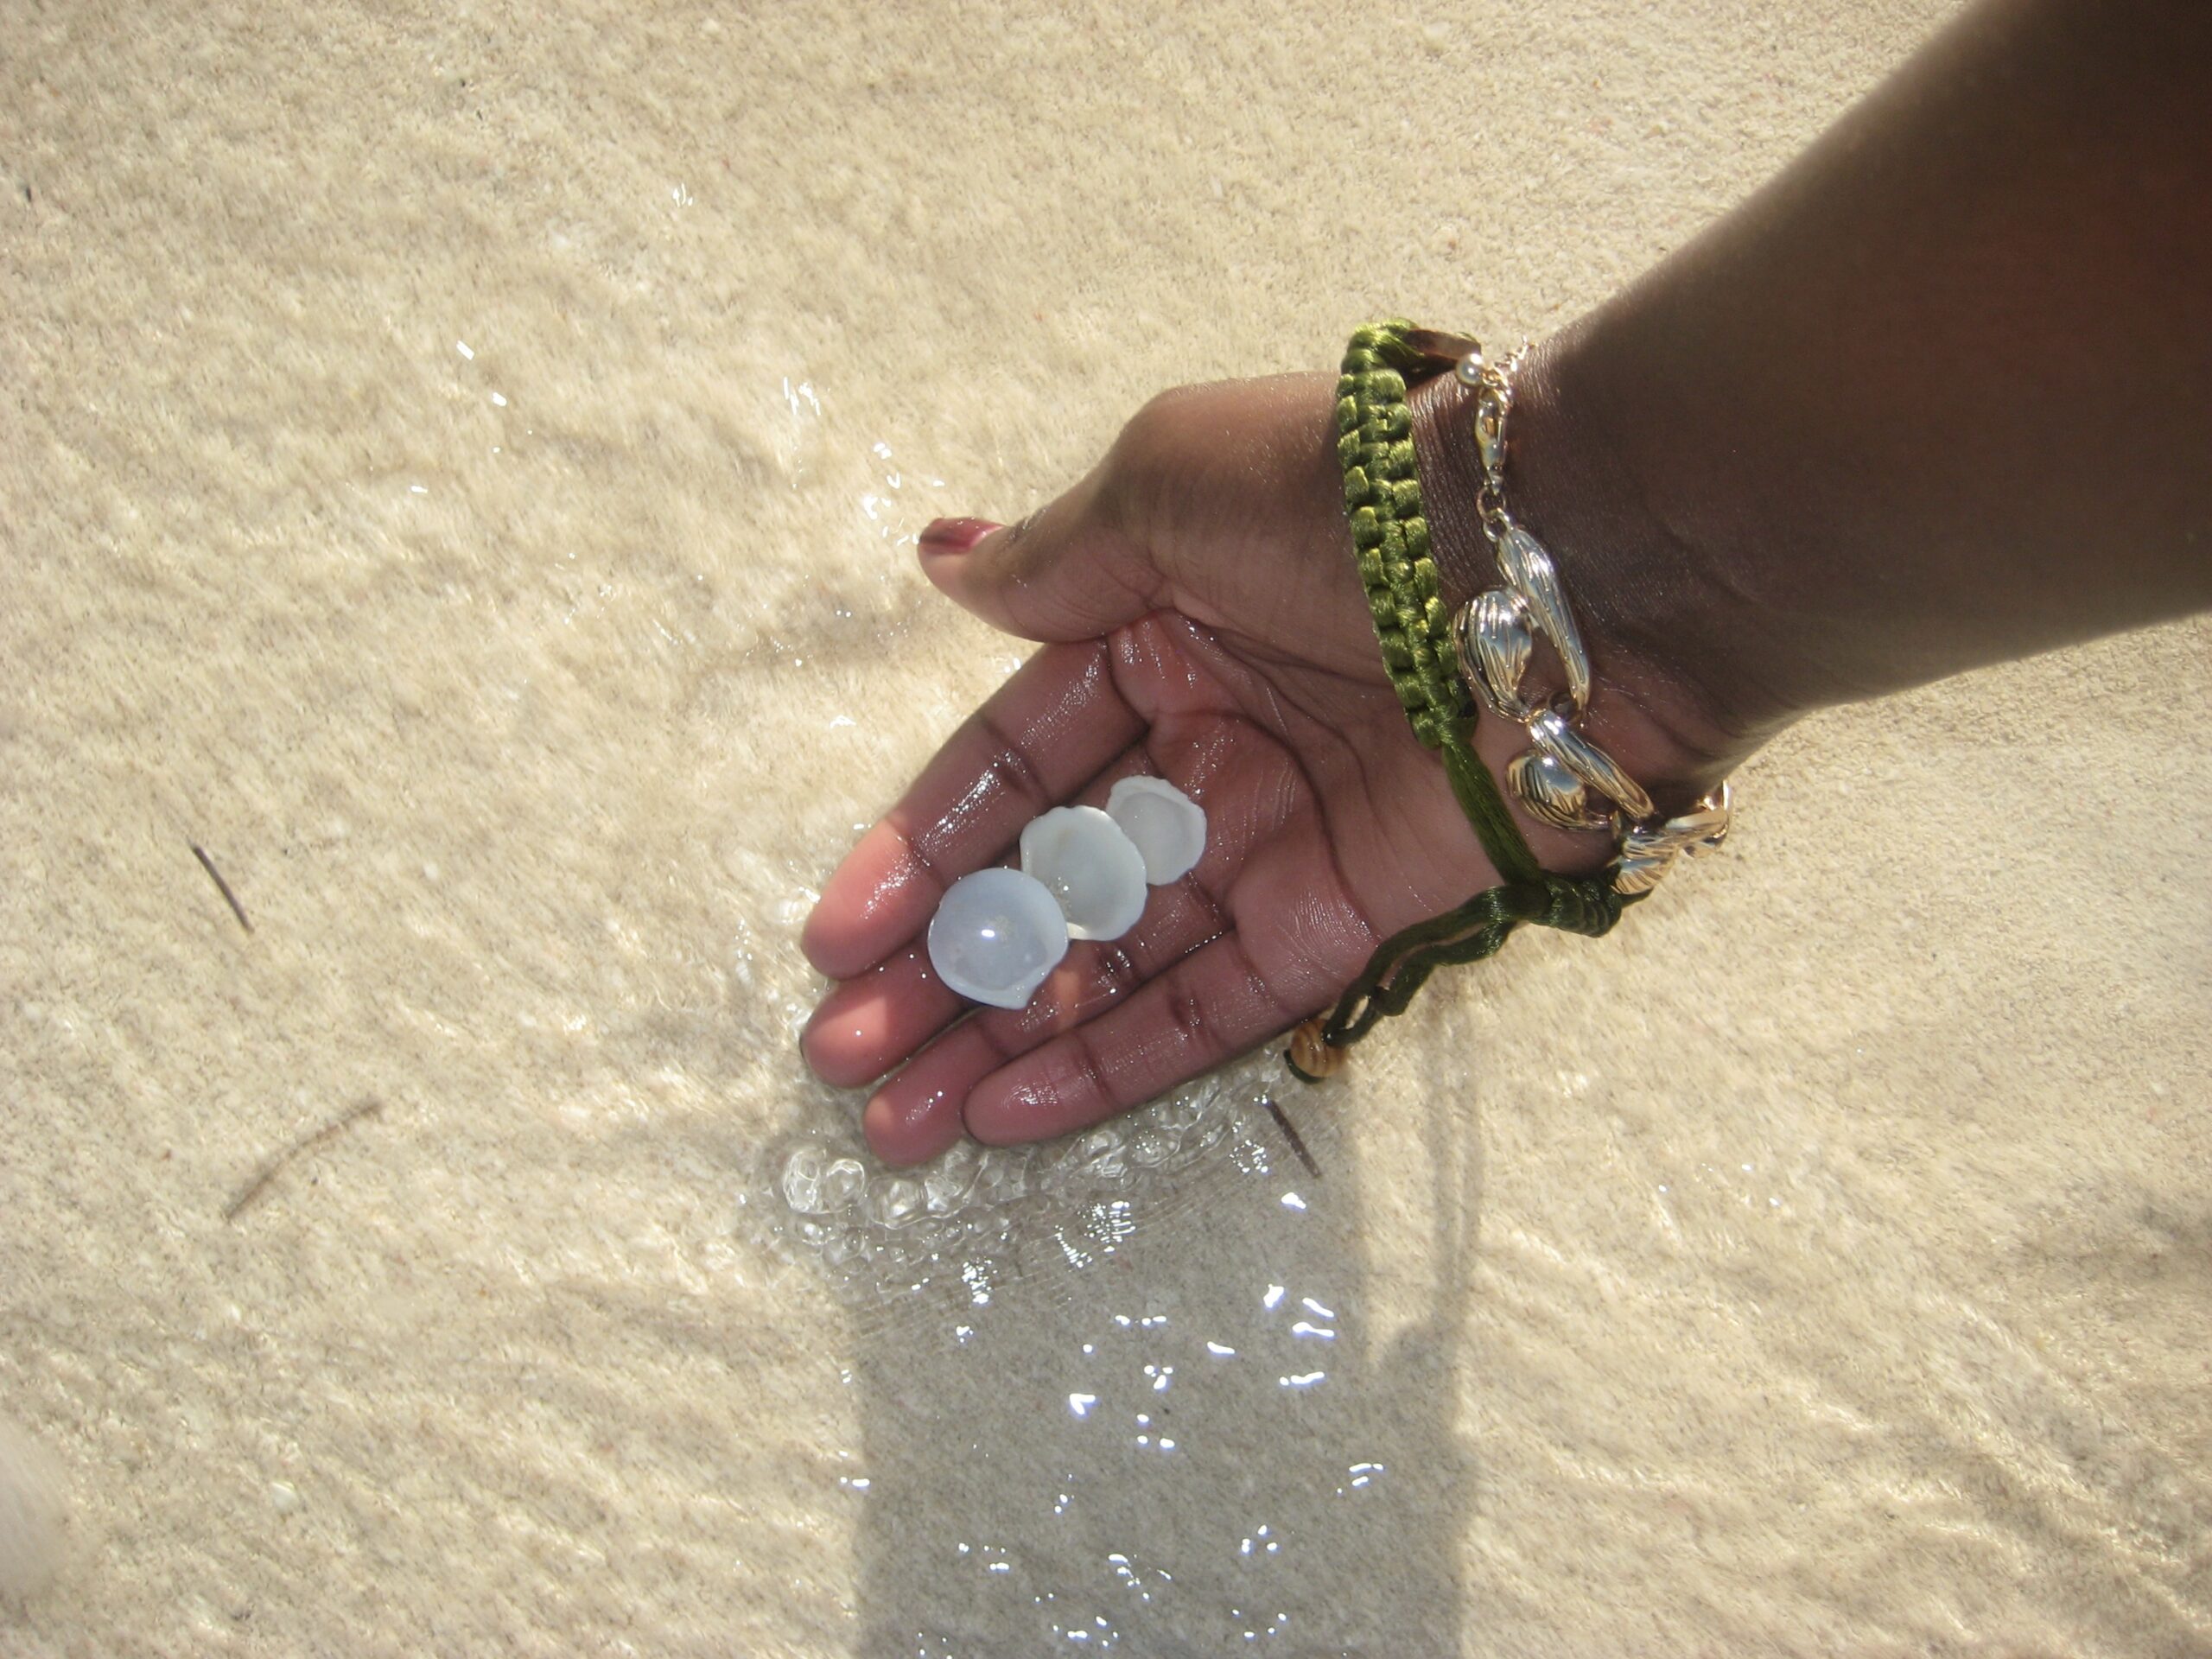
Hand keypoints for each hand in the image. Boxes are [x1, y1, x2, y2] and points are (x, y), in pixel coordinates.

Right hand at [798, 370, 1692, 1164]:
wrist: (1566, 566)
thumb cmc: (1350, 500)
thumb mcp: (1172, 485)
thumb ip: (1059, 562)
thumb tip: (947, 568)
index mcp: (1158, 635)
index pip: (1011, 763)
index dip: (922, 851)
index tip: (836, 940)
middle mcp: (1207, 745)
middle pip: (1048, 882)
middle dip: (942, 973)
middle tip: (841, 1061)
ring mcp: (1273, 842)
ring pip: (1114, 961)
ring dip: (1002, 1040)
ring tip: (893, 1118)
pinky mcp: (1345, 922)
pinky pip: (1214, 1005)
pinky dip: (1115, 1062)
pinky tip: (1009, 1112)